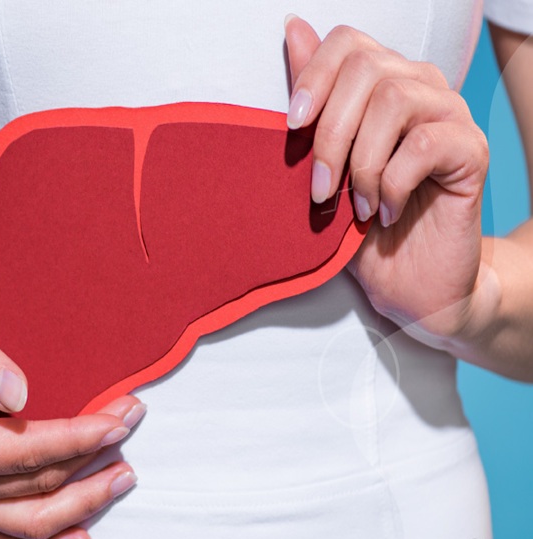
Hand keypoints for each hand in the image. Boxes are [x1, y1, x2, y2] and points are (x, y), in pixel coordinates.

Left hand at [284, 16, 491, 346]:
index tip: (290, 126)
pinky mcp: (472, 151)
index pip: (348, 43)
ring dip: (361, 162)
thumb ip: (314, 100)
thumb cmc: (359, 224)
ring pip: (394, 101)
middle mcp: (420, 88)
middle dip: (330, 133)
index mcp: (381, 83)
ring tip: (355, 206)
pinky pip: (423, 144)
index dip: (313, 75)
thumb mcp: (321, 164)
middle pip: (367, 70)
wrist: (407, 284)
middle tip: (319, 189)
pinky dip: (391, 183)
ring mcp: (450, 116)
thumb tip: (294, 29)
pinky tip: (384, 212)